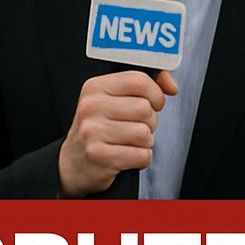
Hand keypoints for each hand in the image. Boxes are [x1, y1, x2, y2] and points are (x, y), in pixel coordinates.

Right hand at [57, 69, 177, 197]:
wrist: (73, 163)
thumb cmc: (99, 129)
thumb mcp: (113, 100)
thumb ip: (144, 87)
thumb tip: (171, 85)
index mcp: (95, 87)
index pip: (139, 81)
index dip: (155, 94)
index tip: (152, 104)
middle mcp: (91, 106)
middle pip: (145, 109)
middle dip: (149, 122)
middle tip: (135, 127)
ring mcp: (93, 131)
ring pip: (144, 133)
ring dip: (145, 142)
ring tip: (129, 142)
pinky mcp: (100, 156)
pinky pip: (142, 155)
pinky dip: (141, 158)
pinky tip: (126, 156)